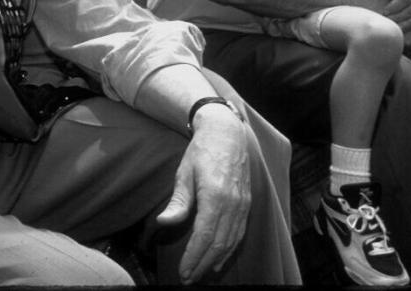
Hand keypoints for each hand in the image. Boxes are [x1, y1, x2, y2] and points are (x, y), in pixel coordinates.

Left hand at [156, 106, 249, 281]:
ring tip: (200, 273)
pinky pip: (239, 233)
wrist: (227, 134)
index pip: (204, 235)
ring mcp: (243, 205)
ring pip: (231, 241)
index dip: (193, 257)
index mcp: (215, 196)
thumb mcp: (184, 173)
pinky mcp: (247, 204)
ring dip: (216, 260)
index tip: (183, 272)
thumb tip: (164, 223)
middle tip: (188, 278)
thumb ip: (178, 201)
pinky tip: (219, 259)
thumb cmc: (201, 152)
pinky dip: (229, 250)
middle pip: (219, 243)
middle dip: (202, 264)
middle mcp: (233, 204)